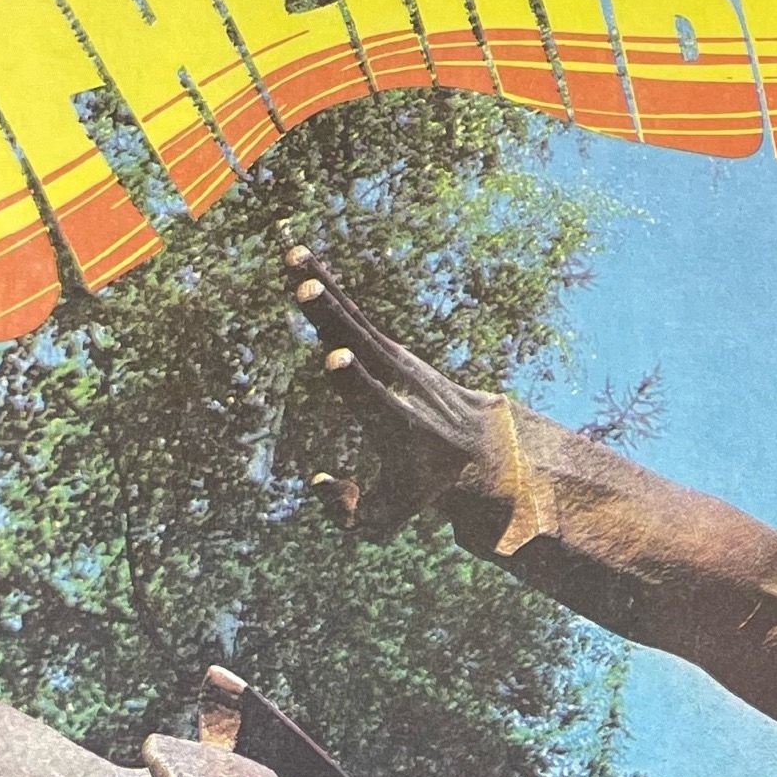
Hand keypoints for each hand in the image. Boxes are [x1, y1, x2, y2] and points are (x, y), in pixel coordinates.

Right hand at [284, 245, 507, 542]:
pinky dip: (332, 288)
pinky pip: (359, 316)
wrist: (486, 452)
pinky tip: (303, 259)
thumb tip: (315, 477)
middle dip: (335, 320)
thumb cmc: (426, 492)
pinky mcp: (395, 349)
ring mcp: (403, 363)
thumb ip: (346, 515)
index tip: (336, 357)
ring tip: (291, 253)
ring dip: (325, 287)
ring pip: (359, 321)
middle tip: (305, 288)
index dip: (354, 380)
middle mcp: (405, 387)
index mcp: (402, 427)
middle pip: (366, 347)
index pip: (375, 400)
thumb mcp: (389, 523)